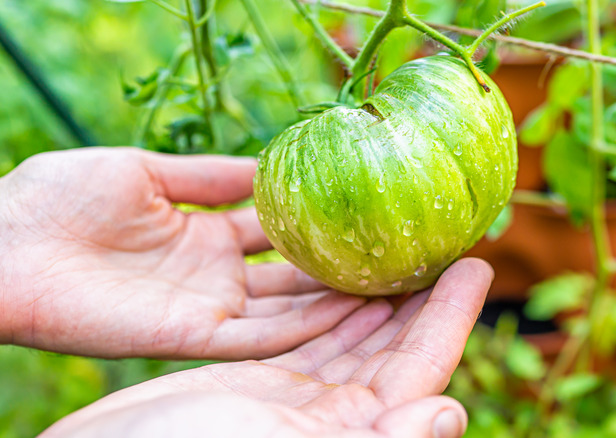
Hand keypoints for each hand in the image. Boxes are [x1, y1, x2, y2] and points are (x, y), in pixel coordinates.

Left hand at [0, 147, 367, 358]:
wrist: (5, 244)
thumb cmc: (61, 199)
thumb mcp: (148, 172)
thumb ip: (210, 176)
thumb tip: (270, 162)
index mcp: (206, 234)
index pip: (280, 233)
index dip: (326, 227)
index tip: (373, 214)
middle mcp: (217, 277)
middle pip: (297, 277)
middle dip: (346, 271)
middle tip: (402, 260)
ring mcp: (209, 308)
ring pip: (291, 312)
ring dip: (339, 305)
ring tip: (396, 290)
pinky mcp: (194, 336)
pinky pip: (261, 338)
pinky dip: (306, 328)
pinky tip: (350, 312)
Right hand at [42, 259, 491, 437]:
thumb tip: (450, 413)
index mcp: (352, 433)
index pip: (420, 368)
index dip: (451, 317)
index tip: (476, 265)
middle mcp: (332, 419)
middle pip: (392, 346)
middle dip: (420, 294)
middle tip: (442, 238)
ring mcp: (294, 400)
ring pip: (351, 334)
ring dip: (375, 288)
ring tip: (397, 239)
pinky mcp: (256, 382)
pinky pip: (305, 331)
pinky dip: (323, 295)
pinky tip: (331, 263)